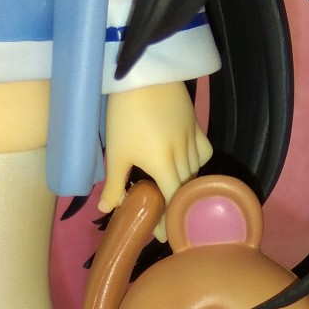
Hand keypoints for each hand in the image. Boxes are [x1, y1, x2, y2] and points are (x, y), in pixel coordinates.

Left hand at [98, 81, 211, 232]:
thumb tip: (105, 211)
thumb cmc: (124, 115)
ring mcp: (193, 140)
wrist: (142, 74)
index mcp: (163, 167)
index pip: (172, 202)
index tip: (164, 235)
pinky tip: (187, 163)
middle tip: (166, 218)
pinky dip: (197, 162)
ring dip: (186, 185)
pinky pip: (204, 151)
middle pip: (186, 189)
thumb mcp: (116, 153)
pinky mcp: (197, 125)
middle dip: (176, 206)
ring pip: (196, 172)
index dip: (168, 220)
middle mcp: (183, 157)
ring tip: (173, 193)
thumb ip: (114, 185)